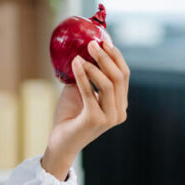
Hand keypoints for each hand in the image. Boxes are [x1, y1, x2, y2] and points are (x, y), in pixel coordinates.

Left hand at [41, 40, 129, 179]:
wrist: (60, 142)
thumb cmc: (69, 116)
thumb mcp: (80, 91)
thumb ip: (87, 75)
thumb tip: (84, 50)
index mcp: (120, 104)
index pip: (124, 75)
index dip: (116, 56)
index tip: (104, 41)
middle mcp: (119, 112)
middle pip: (120, 77)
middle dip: (107, 57)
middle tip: (92, 43)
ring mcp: (109, 118)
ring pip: (109, 84)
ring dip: (94, 65)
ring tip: (81, 55)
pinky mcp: (95, 120)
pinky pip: (90, 92)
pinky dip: (83, 76)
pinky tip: (76, 63)